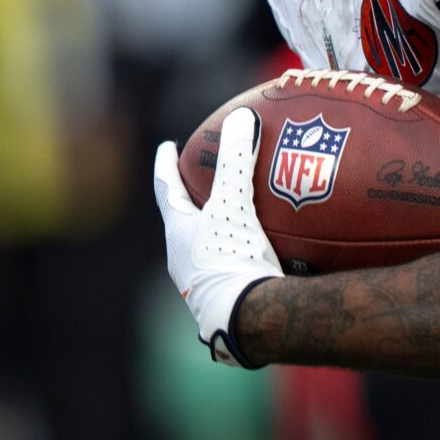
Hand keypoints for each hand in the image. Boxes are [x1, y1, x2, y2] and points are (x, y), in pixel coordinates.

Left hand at [151, 106, 281, 367]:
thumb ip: (236, 161)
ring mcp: (206, 287)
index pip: (166, 192)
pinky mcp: (231, 304)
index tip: (167, 147)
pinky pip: (236, 268)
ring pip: (207, 249)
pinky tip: (273, 250)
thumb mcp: (233, 205)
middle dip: (192, 200)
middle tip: (201, 179)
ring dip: (219, 229)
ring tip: (238, 212)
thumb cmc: (232, 260)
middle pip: (183, 222)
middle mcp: (185, 263)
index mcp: (178, 235)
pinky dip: (247, 252)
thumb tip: (241, 116)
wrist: (251, 322)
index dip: (166, 167)